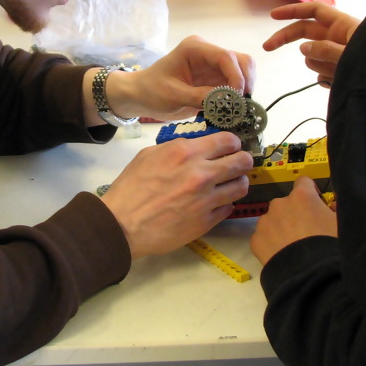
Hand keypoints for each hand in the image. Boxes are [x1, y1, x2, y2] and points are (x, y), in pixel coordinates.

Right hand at [100, 132, 252, 257]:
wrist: (123, 225)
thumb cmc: (131, 188)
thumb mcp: (149, 155)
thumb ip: (177, 148)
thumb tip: (197, 148)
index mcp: (186, 153)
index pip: (227, 140)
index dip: (233, 143)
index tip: (230, 147)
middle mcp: (202, 173)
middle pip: (242, 162)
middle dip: (243, 161)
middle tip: (238, 164)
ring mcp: (207, 199)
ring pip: (241, 186)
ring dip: (238, 183)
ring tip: (229, 184)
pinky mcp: (207, 221)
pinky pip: (228, 207)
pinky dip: (224, 204)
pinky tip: (214, 203)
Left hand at [104, 35, 255, 121]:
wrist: (141, 96)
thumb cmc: (152, 91)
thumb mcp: (173, 96)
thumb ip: (199, 97)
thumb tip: (226, 102)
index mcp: (195, 48)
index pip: (226, 56)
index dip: (236, 76)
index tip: (237, 97)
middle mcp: (208, 53)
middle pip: (240, 60)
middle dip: (245, 81)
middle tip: (242, 104)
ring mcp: (213, 65)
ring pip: (243, 71)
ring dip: (245, 88)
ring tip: (239, 107)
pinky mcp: (215, 78)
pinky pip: (235, 84)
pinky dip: (238, 96)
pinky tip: (234, 109)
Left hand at [250, 177, 336, 263]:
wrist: (310, 275)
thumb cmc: (329, 246)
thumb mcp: (342, 225)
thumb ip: (336, 210)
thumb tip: (332, 207)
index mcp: (302, 195)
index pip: (304, 182)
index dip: (311, 193)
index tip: (316, 205)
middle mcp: (280, 203)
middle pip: (287, 203)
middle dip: (295, 213)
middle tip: (306, 232)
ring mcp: (265, 221)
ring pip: (273, 220)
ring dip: (281, 228)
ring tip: (293, 247)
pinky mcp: (255, 240)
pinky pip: (264, 238)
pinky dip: (271, 243)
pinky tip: (282, 255)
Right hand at [262, 2, 360, 81]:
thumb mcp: (352, 55)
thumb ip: (326, 50)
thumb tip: (303, 49)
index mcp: (342, 24)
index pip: (312, 10)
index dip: (292, 10)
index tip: (272, 16)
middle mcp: (338, 36)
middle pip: (305, 32)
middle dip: (287, 39)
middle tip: (266, 48)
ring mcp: (338, 54)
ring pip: (314, 58)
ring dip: (319, 66)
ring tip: (337, 73)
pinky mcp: (340, 70)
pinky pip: (323, 74)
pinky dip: (328, 79)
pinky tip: (340, 82)